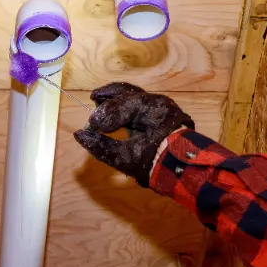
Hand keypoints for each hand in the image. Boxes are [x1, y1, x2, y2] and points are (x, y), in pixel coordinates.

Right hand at [73, 83, 193, 186]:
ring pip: (135, 96)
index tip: (91, 127)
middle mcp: (158, 103)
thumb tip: (80, 135)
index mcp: (150, 108)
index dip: (103, 114)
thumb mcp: (125, 158)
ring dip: (117, 99)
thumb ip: (101, 145)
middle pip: (127, 93)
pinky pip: (142, 105)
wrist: (186, 173)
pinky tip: (119, 114)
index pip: (120, 103)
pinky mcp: (164, 116)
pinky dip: (128, 107)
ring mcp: (163, 108)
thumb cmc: (156, 164)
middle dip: (108, 96)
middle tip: (93, 99)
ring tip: (101, 101)